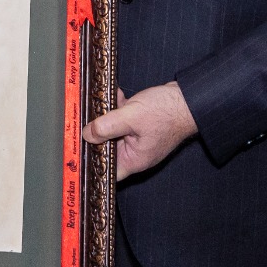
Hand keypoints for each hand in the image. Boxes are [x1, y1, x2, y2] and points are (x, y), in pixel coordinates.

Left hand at [81, 82, 196, 180]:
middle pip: (108, 148)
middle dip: (97, 133)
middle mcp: (136, 153)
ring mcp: (139, 140)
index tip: (78, 152)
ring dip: (107, 118)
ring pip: (114, 132)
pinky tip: (115, 96)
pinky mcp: (142, 127)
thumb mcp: (131, 117)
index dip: (93, 163)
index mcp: (135, 159)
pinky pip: (124, 121)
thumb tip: (87, 134)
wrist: (189, 99)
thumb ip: (107, 126)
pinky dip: (118, 109)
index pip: (108, 170)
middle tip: (83, 121)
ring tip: (100, 104)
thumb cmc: (167, 112)